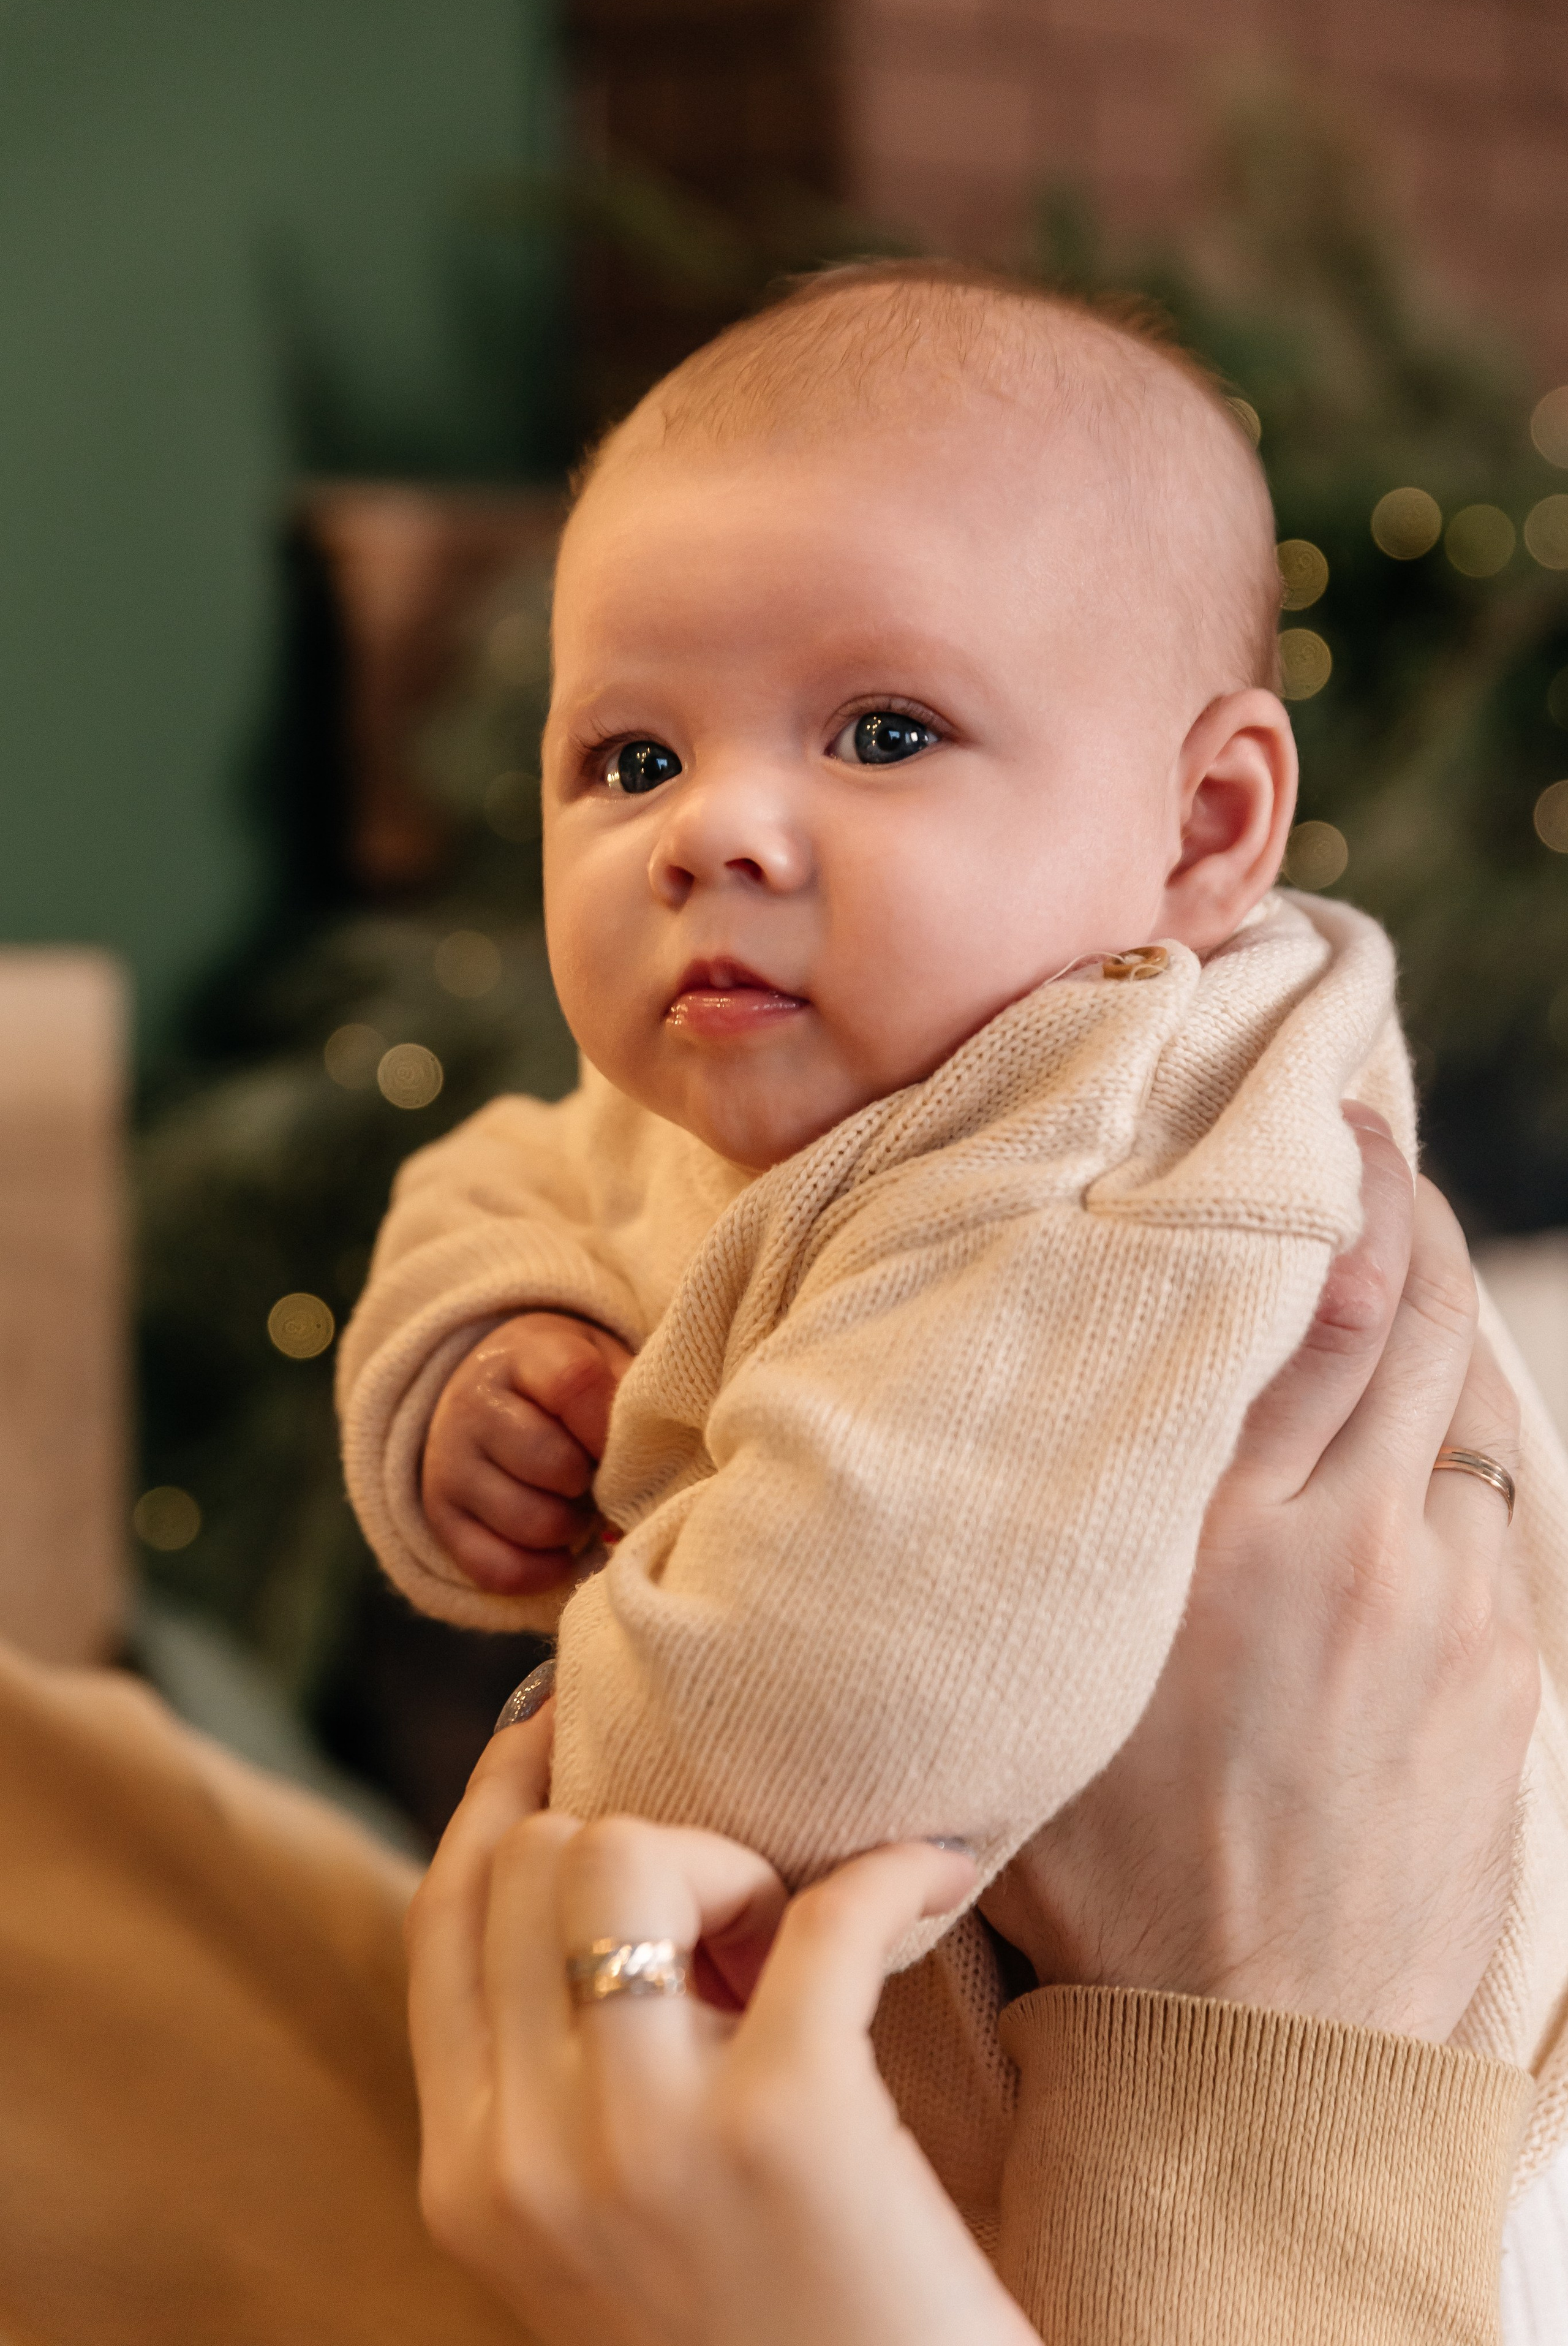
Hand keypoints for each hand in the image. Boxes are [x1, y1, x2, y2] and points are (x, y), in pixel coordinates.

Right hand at [408, 1718, 1034, 2345]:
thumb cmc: (763, 2333)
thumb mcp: (594, 2222)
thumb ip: (555, 2079)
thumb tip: (579, 1847)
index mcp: (466, 2179)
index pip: (441, 1911)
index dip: (502, 1790)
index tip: (563, 1725)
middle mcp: (524, 2161)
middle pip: (532, 1860)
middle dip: (645, 1845)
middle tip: (743, 1909)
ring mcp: (645, 2144)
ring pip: (624, 1855)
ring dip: (731, 1860)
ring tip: (796, 1935)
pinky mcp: (790, 2128)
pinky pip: (824, 1913)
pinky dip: (894, 1875)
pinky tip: (935, 1878)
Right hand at [422, 1312, 632, 1597]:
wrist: (489, 1393)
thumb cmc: (571, 1387)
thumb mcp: (605, 1363)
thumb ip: (633, 1399)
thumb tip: (662, 1462)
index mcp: (524, 1355)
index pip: (573, 1384)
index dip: (610, 1426)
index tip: (629, 1447)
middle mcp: (475, 1406)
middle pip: (552, 1463)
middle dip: (593, 1482)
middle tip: (602, 1479)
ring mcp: (451, 1465)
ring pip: (531, 1522)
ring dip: (572, 1528)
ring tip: (580, 1508)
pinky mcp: (442, 1519)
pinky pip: (500, 1569)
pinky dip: (543, 1571)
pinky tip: (560, 1549)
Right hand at [982, 1109, 1537, 2041]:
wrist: (1260, 2045)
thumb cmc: (1112, 1869)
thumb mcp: (1047, 1680)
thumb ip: (1067, 1532)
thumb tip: (1052, 1396)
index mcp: (1216, 1537)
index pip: (1305, 1302)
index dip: (1331, 1186)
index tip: (1325, 1117)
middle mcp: (1345, 1546)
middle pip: (1411, 1318)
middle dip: (1402, 1211)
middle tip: (1372, 1144)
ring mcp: (1446, 1607)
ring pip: (1463, 1404)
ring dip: (1437, 1323)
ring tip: (1396, 1270)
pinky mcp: (1502, 1670)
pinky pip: (1495, 1511)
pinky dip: (1458, 1447)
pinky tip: (1421, 1436)